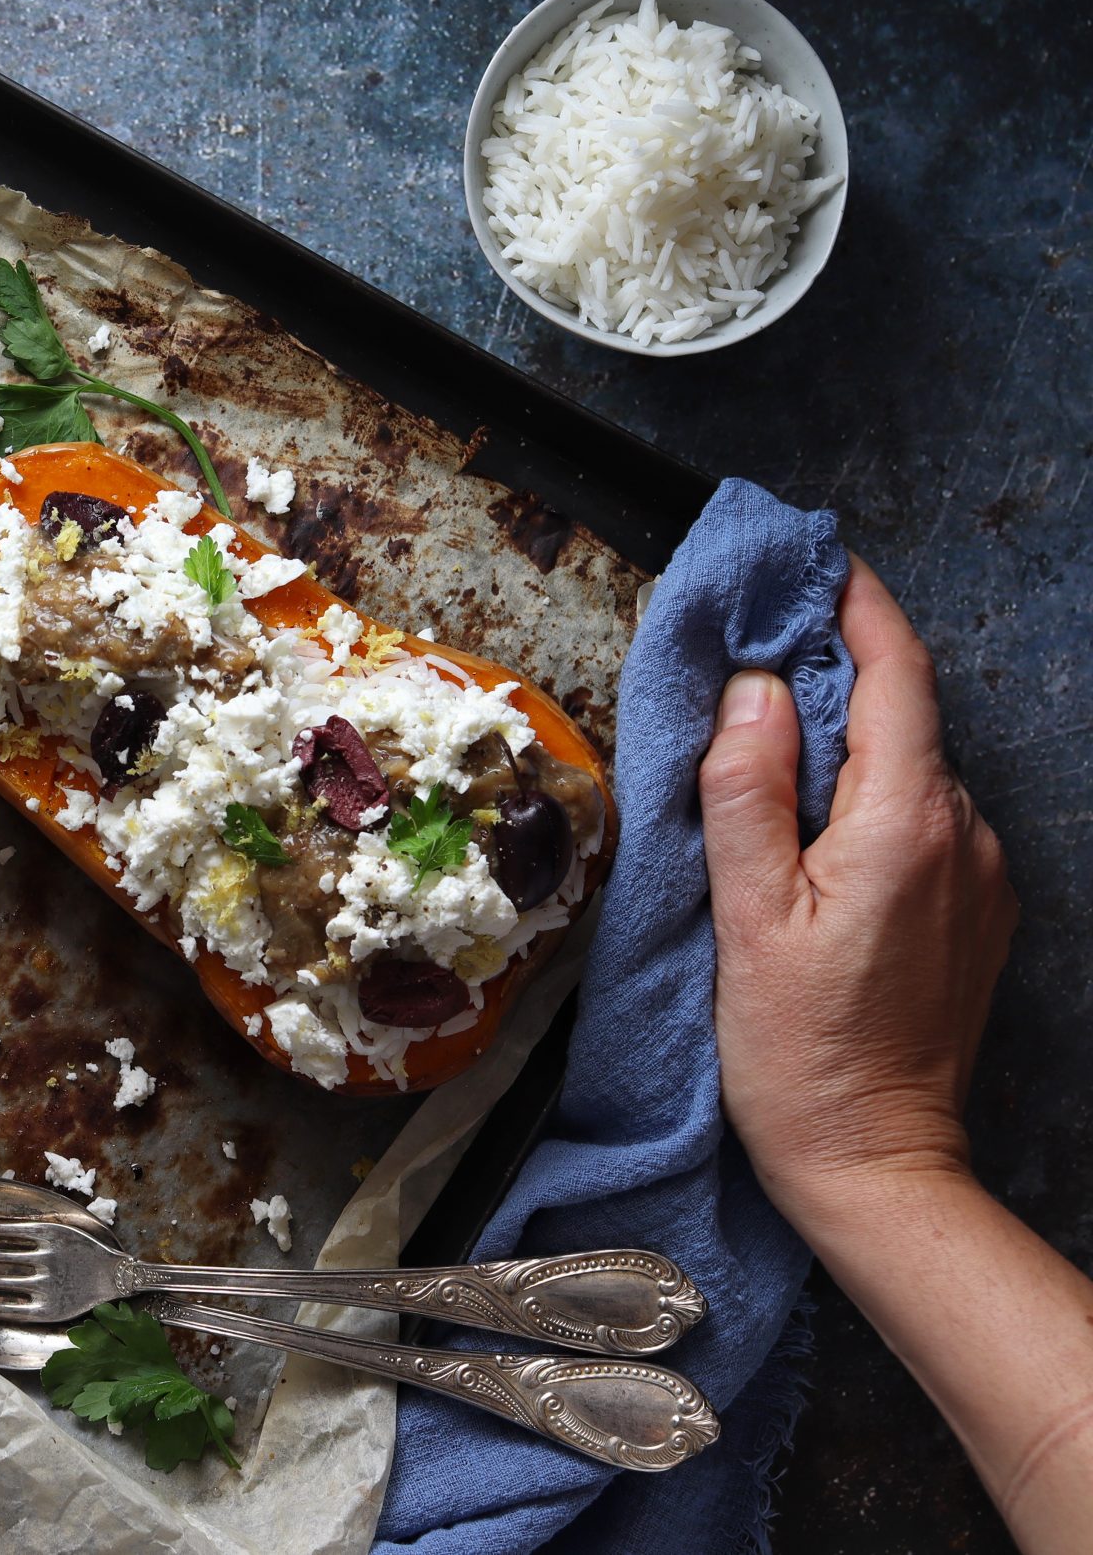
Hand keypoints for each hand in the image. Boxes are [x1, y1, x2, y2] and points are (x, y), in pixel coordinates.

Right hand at [698, 555, 1017, 1227]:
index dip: (857, 606)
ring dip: (845, 747)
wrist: (875, 1162)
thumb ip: (748, 791)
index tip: (814, 562)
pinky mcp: (973, 913)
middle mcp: (963, 837)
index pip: (897, 675)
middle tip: (752, 650)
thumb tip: (755, 690)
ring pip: (910, 772)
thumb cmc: (796, 1051)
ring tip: (761, 757)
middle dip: (833, 674)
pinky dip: (866, 802)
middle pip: (902, 717)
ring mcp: (979, 877)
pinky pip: (921, 824)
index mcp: (907, 824)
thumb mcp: (746, 914)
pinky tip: (807, 837)